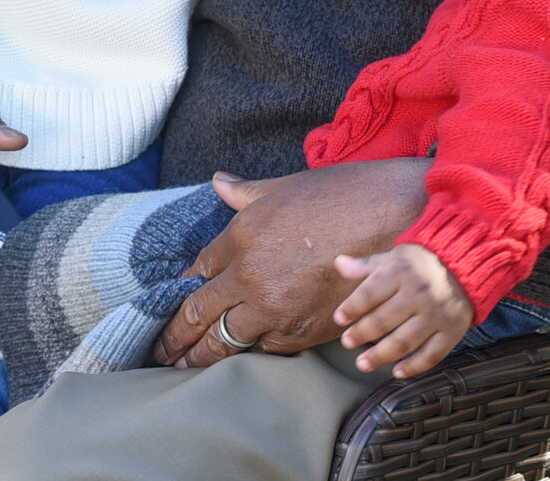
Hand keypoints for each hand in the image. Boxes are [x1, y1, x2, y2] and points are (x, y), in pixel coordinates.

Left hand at [150, 158, 431, 368]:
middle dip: (176, 336)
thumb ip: (244, 193)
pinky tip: (239, 359)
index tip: (167, 304)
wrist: (391, 220)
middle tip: (159, 352)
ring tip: (185, 367)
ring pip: (228, 341)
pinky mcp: (306, 331)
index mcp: (238, 238)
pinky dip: (251, 354)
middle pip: (199, 314)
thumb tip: (219, 182)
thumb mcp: (280, 187)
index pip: (196, 272)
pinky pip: (268, 350)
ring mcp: (277, 308)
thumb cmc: (336, 195)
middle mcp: (250, 277)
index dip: (179, 290)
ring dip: (204, 355)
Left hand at [332, 244, 474, 377]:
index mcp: (401, 272)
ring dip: (381, 356)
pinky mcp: (453, 332)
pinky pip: (432, 355)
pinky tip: (397, 372)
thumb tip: (339, 263)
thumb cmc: (420, 264)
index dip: (352, 308)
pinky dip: (414, 367)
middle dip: (362, 334)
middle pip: (385, 320)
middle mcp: (419, 294)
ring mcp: (437, 315)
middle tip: (346, 343)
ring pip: (405, 342)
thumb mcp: (394, 257)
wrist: (465, 266)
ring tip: (362, 363)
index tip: (339, 319)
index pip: (370, 293)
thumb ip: (366, 266)